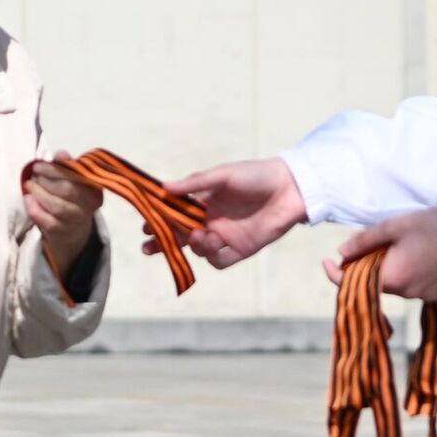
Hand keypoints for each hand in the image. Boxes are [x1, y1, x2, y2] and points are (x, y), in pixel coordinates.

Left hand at [24, 153, 102, 268]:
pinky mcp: (62, 231)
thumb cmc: (70, 198)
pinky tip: (28, 199)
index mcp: (93, 188)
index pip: (76, 176)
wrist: (72, 230)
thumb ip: (66, 166)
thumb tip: (61, 154)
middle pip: (67, 190)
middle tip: (33, 175)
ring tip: (29, 185)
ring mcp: (76, 220)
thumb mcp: (72, 180)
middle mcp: (89, 205)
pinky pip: (47, 220)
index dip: (55, 169)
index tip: (38, 165)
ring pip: (57, 206)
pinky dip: (34, 209)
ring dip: (39, 193)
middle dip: (46, 180)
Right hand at [160, 158, 305, 268]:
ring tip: (201, 234)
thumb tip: (164, 188)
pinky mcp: (241, 249)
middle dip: (163, 243)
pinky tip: (216, 242)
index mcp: (204, 201)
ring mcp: (225, 236)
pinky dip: (213, 256)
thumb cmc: (256, 175)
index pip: (175, 213)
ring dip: (194, 245)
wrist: (291, 188)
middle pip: (180, 237)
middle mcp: (212, 220)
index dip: (159, 220)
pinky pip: (220, 261)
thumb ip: (195, 184)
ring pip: (198, 250)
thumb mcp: (222, 175)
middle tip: (148, 246)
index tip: (146, 224)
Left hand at [327, 207, 436, 300]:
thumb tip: (341, 253)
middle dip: (370, 266)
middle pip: (378, 283)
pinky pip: (417, 287)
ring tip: (402, 246)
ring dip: (393, 270)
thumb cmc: (430, 224)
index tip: (325, 261)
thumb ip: (364, 241)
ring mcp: (425, 297)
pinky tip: (420, 256)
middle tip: (372, 244)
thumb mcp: (392, 226)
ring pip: (398, 285)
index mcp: (391, 278)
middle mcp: (407, 294)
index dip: (335, 274)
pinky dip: (412, 275)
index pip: (353, 283)